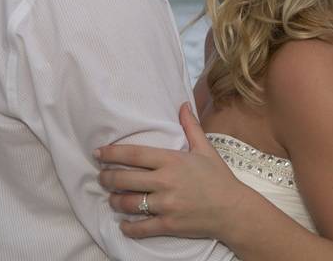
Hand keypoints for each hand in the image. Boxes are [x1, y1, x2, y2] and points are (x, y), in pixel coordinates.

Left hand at [95, 102, 247, 239]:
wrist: (234, 210)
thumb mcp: (205, 149)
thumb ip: (190, 126)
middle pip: (125, 179)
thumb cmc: (219, 178)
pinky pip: (141, 228)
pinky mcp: (168, 224)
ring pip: (128, 203)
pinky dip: (128, 227)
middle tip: (100, 177)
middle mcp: (165, 181)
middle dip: (107, 178)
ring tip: (111, 198)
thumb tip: (183, 103)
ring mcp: (166, 205)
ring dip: (114, 201)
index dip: (111, 154)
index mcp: (171, 160)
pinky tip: (123, 224)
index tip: (97, 153)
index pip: (133, 154)